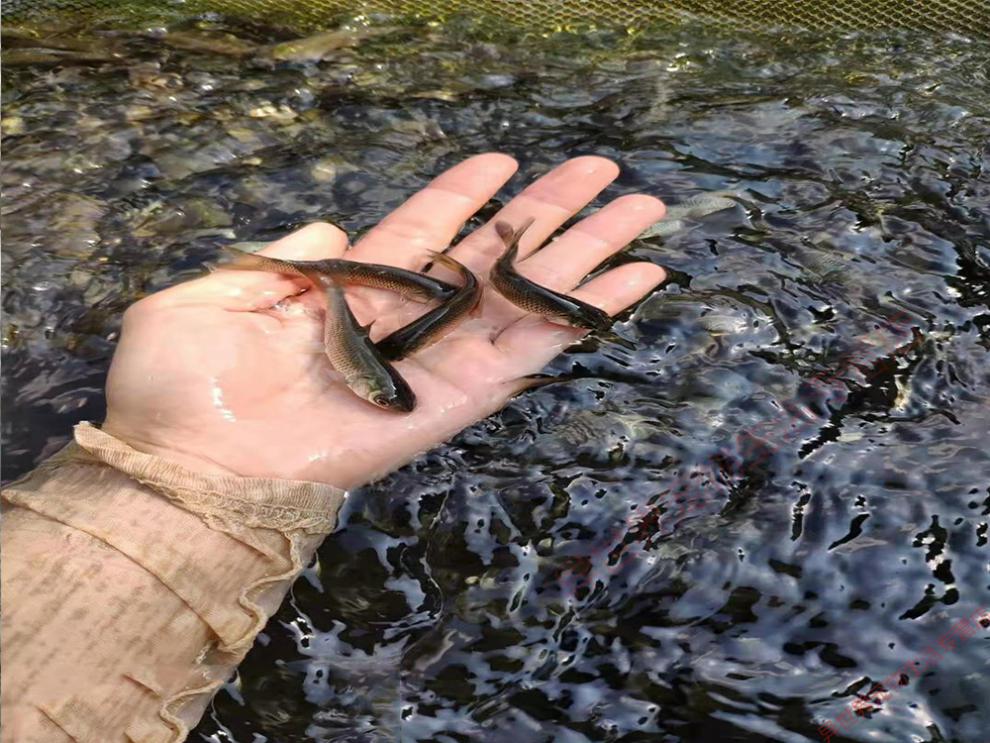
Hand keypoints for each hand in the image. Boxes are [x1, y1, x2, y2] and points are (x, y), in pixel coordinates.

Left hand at [103, 155, 665, 488]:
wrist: (190, 472)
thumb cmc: (182, 389)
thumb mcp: (208, 297)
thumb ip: (278, 259)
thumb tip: (333, 228)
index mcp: (350, 293)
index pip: (424, 231)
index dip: (465, 195)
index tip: (505, 160)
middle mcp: (406, 324)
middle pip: (494, 259)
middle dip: (552, 216)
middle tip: (609, 175)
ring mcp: (437, 363)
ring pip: (526, 300)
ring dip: (587, 258)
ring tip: (642, 215)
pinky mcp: (457, 402)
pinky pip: (526, 354)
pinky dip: (577, 318)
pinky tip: (629, 284)